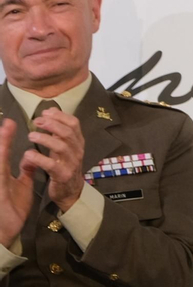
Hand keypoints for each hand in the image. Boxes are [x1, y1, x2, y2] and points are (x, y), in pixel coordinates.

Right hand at [0, 121, 35, 245]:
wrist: (6, 230)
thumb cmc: (12, 208)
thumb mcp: (22, 186)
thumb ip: (26, 170)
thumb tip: (30, 157)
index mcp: (2, 174)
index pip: (4, 154)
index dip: (6, 139)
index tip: (11, 123)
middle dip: (2, 140)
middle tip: (7, 124)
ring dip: (1, 151)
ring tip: (4, 134)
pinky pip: (0, 179)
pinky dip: (1, 168)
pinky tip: (2, 157)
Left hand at [22, 109, 85, 211]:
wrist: (70, 192)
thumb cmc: (64, 166)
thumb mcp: (64, 148)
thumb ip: (58, 132)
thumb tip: (50, 111)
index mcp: (77, 142)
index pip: (74, 123)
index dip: (60, 116)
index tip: (45, 112)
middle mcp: (77, 150)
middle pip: (68, 132)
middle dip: (52, 124)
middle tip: (36, 121)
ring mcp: (71, 163)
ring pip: (61, 146)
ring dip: (45, 139)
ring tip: (31, 136)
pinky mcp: (63, 175)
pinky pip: (52, 165)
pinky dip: (40, 158)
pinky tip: (29, 154)